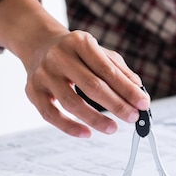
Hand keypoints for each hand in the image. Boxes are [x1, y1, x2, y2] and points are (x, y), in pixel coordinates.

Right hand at [23, 30, 149, 137]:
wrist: (39, 44)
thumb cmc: (75, 51)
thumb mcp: (99, 52)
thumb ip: (119, 70)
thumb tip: (138, 89)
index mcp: (80, 42)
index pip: (108, 70)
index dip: (128, 89)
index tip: (143, 103)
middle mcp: (59, 57)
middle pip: (92, 86)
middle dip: (116, 105)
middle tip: (133, 117)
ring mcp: (44, 74)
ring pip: (71, 102)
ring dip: (95, 119)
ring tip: (113, 128)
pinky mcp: (32, 91)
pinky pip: (51, 114)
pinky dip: (69, 127)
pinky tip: (87, 133)